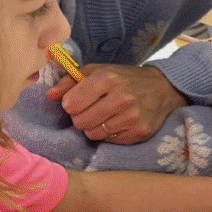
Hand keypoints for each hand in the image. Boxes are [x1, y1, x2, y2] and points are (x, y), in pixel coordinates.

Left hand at [47, 64, 188, 143]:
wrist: (162, 88)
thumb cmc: (124, 78)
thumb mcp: (97, 71)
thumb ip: (70, 81)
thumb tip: (49, 95)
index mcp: (107, 78)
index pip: (71, 103)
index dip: (70, 105)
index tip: (77, 101)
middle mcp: (121, 98)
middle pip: (80, 121)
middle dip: (80, 117)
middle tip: (91, 110)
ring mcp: (132, 117)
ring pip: (93, 134)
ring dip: (93, 127)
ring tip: (103, 116)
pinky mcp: (139, 133)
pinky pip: (109, 140)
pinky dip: (108, 134)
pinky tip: (117, 122)